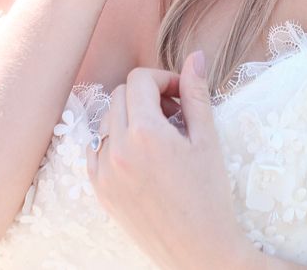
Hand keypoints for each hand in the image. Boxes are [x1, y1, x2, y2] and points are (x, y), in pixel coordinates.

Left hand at [85, 53, 254, 269]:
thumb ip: (196, 93)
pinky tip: (141, 155)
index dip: (163, 78)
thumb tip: (195, 55)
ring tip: (160, 136)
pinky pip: (96, 149)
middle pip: (121, 94)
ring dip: (130, 116)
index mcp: (145, 132)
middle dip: (147, 95)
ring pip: (107, 119)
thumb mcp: (207, 138)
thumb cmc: (210, 195)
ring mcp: (104, 172)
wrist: (199, 252)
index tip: (181, 94)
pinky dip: (115, 141)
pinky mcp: (100, 191)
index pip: (139, 79)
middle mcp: (117, 149)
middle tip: (174, 114)